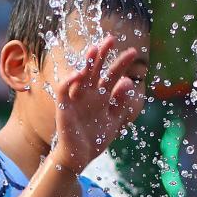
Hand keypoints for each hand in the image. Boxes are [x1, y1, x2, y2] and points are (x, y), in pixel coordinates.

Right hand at [51, 35, 142, 171]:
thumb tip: (128, 82)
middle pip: (95, 69)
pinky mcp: (64, 107)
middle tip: (112, 39)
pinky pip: (63, 90)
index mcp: (102, 96)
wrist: (80, 158)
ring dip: (87, 62)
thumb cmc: (95, 139)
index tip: (133, 51)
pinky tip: (79, 74)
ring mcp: (76, 99)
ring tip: (95, 49)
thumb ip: (121, 103)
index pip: (112, 75)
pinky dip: (69, 81)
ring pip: (80, 75)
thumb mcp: (114, 120)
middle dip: (103, 54)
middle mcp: (89, 94)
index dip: (121, 63)